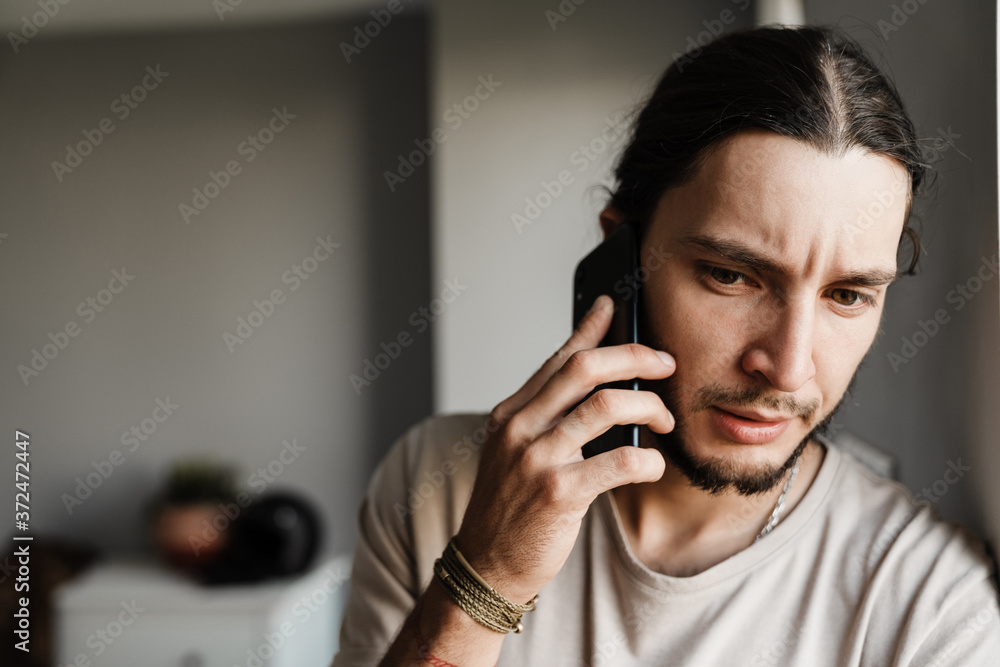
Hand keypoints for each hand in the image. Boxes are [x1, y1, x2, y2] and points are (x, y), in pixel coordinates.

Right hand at [454, 294, 675, 603]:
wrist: (486, 563)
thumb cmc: (510, 507)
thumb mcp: (516, 450)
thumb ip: (548, 414)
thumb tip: (588, 381)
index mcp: (511, 413)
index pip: (559, 359)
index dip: (592, 330)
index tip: (615, 308)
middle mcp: (521, 428)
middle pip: (586, 368)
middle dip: (635, 357)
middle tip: (665, 364)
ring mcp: (537, 458)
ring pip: (607, 406)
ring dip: (649, 407)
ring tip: (664, 419)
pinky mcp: (559, 492)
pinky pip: (620, 462)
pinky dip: (648, 461)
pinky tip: (654, 465)